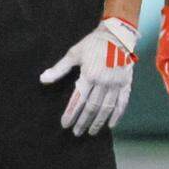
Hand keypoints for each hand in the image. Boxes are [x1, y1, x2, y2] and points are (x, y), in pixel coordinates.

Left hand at [40, 16, 137, 136]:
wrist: (117, 35)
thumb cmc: (92, 44)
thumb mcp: (74, 54)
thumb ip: (59, 69)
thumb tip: (42, 78)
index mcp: (89, 75)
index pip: (78, 100)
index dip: (71, 114)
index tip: (65, 124)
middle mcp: (103, 82)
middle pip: (92, 107)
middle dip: (83, 122)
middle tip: (76, 132)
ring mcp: (116, 84)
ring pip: (106, 108)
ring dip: (98, 122)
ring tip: (91, 132)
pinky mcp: (126, 84)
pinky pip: (122, 103)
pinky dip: (117, 115)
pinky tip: (110, 125)